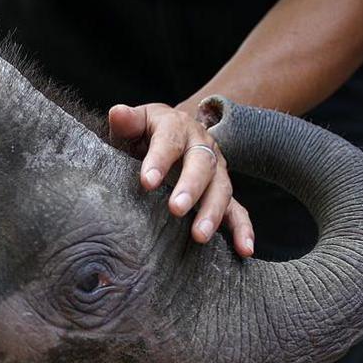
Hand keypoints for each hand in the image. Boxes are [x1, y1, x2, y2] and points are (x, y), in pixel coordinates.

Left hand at [109, 103, 254, 257]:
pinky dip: (243, 230)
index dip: (159, 161)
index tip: (146, 182)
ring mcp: (216, 170)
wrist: (171, 134)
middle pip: (202, 165)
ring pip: (221, 189)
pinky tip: (245, 249)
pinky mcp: (223, 192)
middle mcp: (202, 146)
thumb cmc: (145, 134)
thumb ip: (126, 121)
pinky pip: (238, 211)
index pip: (169, 141)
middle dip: (190, 187)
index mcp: (176, 127)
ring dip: (212, 212)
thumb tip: (117, 113)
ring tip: (199, 235)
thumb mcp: (134, 124)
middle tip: (176, 209)